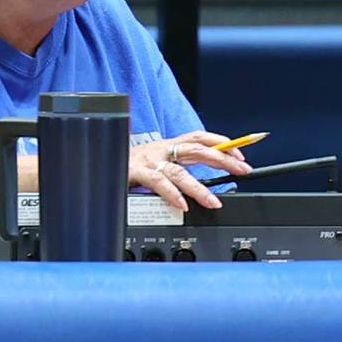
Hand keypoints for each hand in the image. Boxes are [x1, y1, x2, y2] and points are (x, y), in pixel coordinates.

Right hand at [129, 130, 250, 209]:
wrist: (100, 161)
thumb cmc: (133, 166)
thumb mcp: (161, 164)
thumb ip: (182, 168)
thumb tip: (211, 179)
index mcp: (169, 146)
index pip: (200, 137)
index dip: (221, 142)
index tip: (241, 154)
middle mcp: (162, 149)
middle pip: (197, 150)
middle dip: (222, 159)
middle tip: (241, 170)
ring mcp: (149, 161)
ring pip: (179, 172)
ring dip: (199, 188)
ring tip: (213, 202)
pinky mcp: (136, 172)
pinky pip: (157, 182)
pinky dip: (172, 194)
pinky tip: (182, 204)